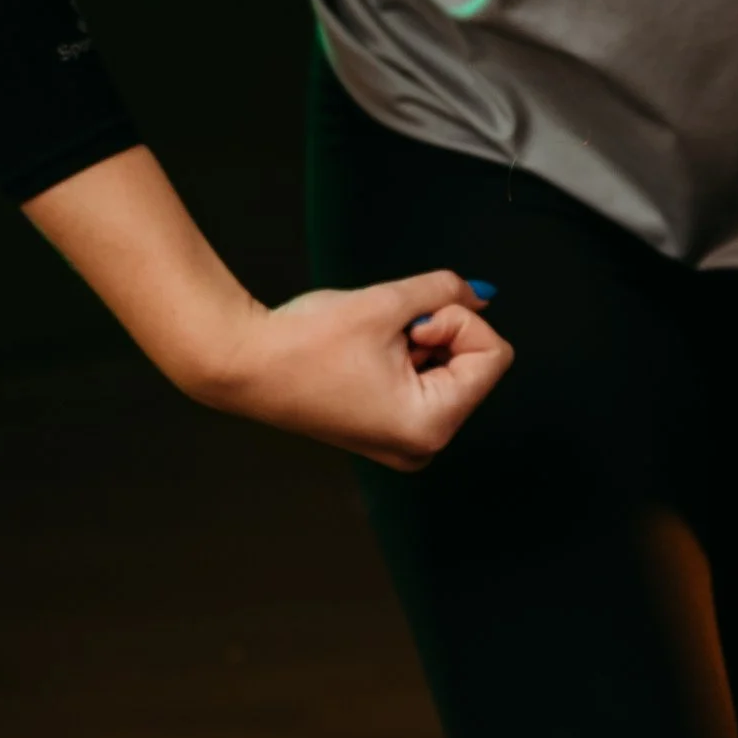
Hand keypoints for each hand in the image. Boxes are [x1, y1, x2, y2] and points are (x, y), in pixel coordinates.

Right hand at [202, 272, 512, 472]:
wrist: (244, 365)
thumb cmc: (304, 343)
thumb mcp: (387, 302)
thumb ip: (445, 292)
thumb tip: (481, 297)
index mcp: (430, 426)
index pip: (494, 357)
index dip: (460, 322)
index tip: (414, 322)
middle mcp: (422, 446)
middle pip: (475, 366)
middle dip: (440, 333)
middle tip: (390, 332)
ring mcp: (404, 442)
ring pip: (449, 370)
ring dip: (420, 343)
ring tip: (371, 344)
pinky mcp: (388, 430)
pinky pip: (423, 383)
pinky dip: (406, 357)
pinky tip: (367, 353)